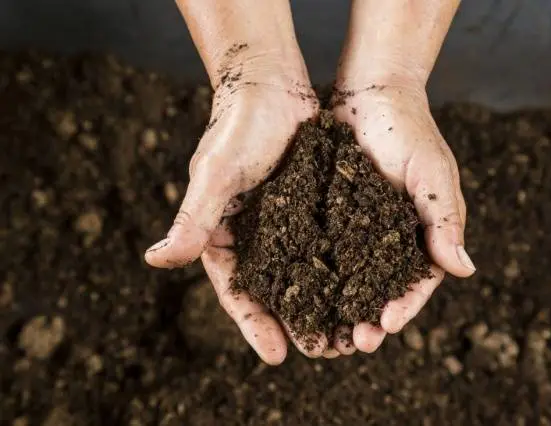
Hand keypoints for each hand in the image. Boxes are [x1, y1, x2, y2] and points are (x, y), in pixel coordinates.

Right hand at [145, 71, 321, 363]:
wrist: (270, 84)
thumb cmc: (237, 127)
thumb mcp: (216, 175)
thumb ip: (192, 219)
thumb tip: (156, 261)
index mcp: (222, 234)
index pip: (237, 290)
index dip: (255, 324)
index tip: (277, 356)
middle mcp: (254, 235)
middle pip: (274, 291)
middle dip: (295, 323)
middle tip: (323, 352)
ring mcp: (284, 223)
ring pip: (304, 273)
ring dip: (324, 303)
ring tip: (347, 333)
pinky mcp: (311, 207)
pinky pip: (326, 244)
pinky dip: (341, 268)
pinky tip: (363, 288)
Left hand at [331, 82, 475, 351]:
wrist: (369, 94)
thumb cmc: (409, 130)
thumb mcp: (431, 173)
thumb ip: (444, 219)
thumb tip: (464, 269)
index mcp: (421, 233)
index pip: (417, 281)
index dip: (404, 306)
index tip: (386, 326)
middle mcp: (389, 238)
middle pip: (381, 289)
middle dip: (369, 318)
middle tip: (353, 343)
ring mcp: (357, 230)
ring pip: (349, 279)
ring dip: (340, 308)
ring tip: (326, 334)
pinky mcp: (329, 216)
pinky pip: (321, 251)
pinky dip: (314, 276)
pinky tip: (299, 296)